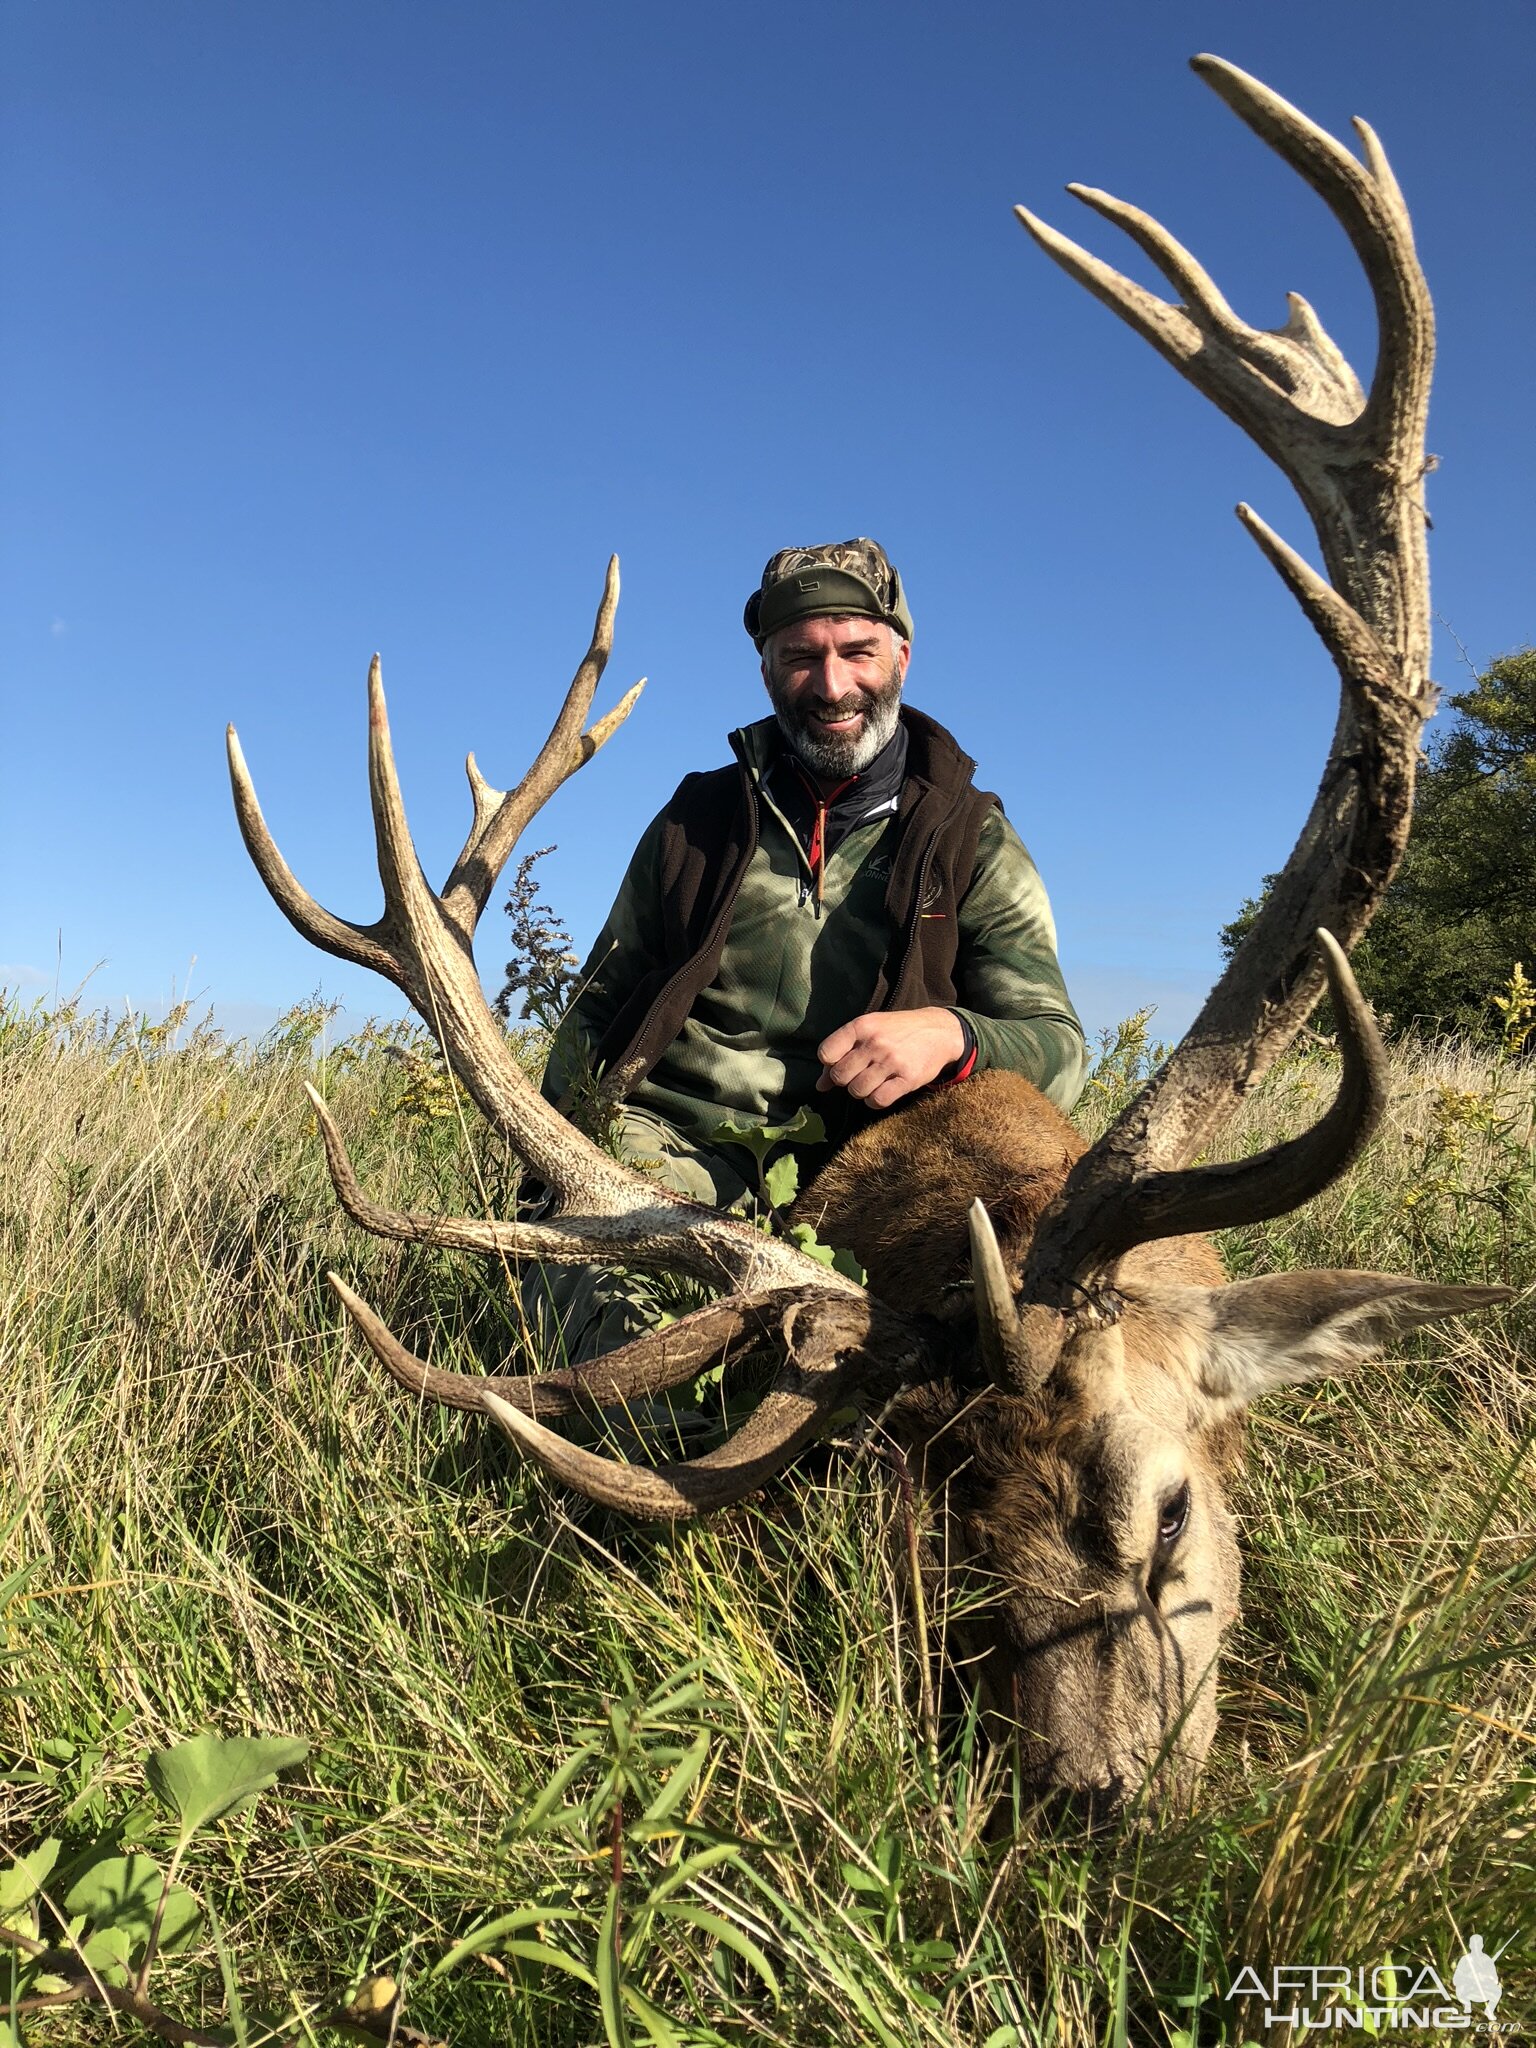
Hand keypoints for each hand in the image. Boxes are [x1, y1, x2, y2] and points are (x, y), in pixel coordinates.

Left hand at [816, 1007, 965, 1108]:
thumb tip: (820, 1086)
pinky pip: (878, 1100)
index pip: (826, 1053)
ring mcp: (892, 1061)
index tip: (843, 1061)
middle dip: (845, 1080)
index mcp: (861, 1026)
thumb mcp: (869, 1031)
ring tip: (873, 1081)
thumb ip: (842, 1053)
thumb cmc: (897, 1031)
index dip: (830, 1063)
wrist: (940, 1032)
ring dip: (861, 1091)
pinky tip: (882, 1090)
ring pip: (857, 1091)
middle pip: (840, 1076)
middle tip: (859, 1073)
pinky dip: (875, 1100)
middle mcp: (875, 1042)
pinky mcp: (908, 1079)